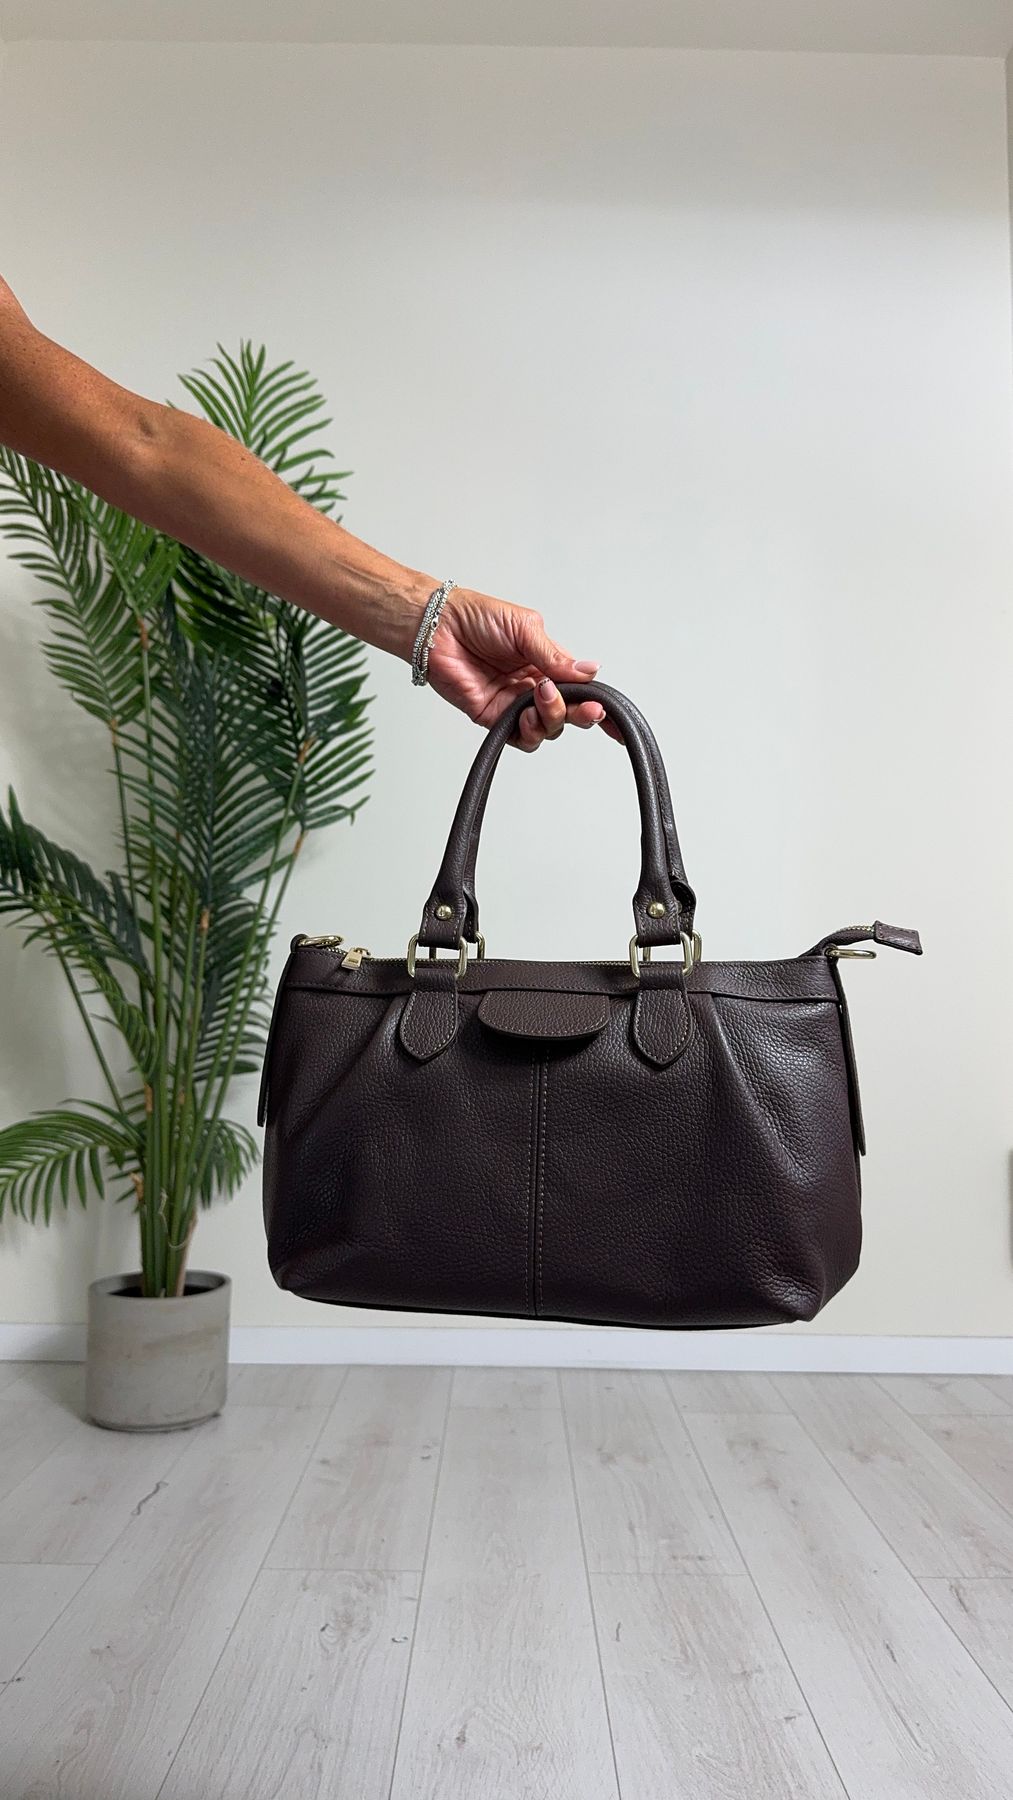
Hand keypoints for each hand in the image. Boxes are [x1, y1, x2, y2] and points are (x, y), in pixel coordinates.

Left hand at [422, 587, 620, 748]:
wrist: (437, 627)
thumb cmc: (476, 617)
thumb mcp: (525, 628)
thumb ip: (555, 656)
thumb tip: (589, 671)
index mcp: (546, 663)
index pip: (580, 687)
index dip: (597, 703)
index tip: (610, 713)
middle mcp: (533, 686)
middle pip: (568, 713)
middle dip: (581, 714)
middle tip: (587, 709)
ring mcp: (514, 703)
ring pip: (547, 728)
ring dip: (552, 718)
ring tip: (541, 697)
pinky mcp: (494, 717)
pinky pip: (520, 737)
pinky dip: (529, 731)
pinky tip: (526, 713)